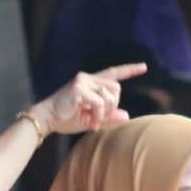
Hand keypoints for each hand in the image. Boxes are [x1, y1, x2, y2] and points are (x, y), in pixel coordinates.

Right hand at [31, 63, 147, 135]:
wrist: (46, 119)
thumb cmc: (65, 119)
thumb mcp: (91, 119)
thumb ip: (109, 116)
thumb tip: (127, 116)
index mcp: (90, 81)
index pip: (113, 73)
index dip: (129, 70)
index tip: (144, 67)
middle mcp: (87, 77)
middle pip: (116, 89)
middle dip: (113, 106)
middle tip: (100, 119)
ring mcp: (83, 81)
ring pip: (110, 96)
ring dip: (105, 113)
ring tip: (94, 121)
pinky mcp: (79, 88)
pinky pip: (100, 103)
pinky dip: (99, 116)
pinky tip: (91, 123)